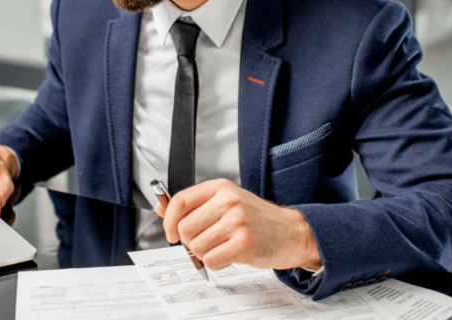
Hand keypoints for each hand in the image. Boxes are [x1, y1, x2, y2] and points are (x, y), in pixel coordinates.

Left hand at [155, 179, 321, 270]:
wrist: (290, 231)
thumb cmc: (256, 219)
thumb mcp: (225, 202)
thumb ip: (193, 205)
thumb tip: (161, 207)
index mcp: (220, 188)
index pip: (180, 201)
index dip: (168, 221)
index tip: (170, 232)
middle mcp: (228, 201)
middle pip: (185, 228)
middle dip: (190, 241)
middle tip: (206, 241)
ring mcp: (237, 221)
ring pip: (196, 246)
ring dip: (205, 253)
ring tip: (222, 246)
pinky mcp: (244, 243)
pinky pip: (212, 260)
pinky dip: (216, 263)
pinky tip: (229, 254)